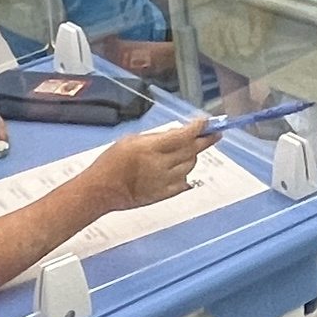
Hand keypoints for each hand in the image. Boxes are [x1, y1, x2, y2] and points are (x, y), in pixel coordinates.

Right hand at [83, 120, 216, 211]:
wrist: (102, 190)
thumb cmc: (111, 163)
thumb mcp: (131, 140)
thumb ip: (156, 137)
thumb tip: (177, 133)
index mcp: (150, 148)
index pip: (182, 136)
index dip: (197, 128)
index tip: (205, 122)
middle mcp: (160, 165)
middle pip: (191, 150)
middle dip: (205, 140)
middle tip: (214, 134)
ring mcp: (163, 181)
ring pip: (190, 166)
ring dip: (193, 156)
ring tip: (190, 150)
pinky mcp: (164, 194)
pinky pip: (184, 182)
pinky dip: (186, 174)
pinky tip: (183, 169)